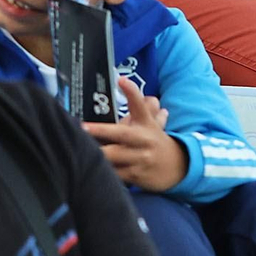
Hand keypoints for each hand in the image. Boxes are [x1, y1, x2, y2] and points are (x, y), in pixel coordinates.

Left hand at [84, 78, 188, 192]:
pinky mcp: (135, 175)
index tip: (121, 80)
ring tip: (77, 150)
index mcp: (147, 124)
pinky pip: (114, 174)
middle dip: (101, 131)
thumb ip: (142, 108)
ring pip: (114, 157)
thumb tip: (128, 86)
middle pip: (122, 133)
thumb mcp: (152, 124)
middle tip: (81, 127)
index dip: (132, 92)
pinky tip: (88, 169)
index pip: (140, 105)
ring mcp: (140, 158)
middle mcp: (144, 140)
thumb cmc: (155, 142)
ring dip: (97, 154)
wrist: (178, 167)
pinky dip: (101, 172)